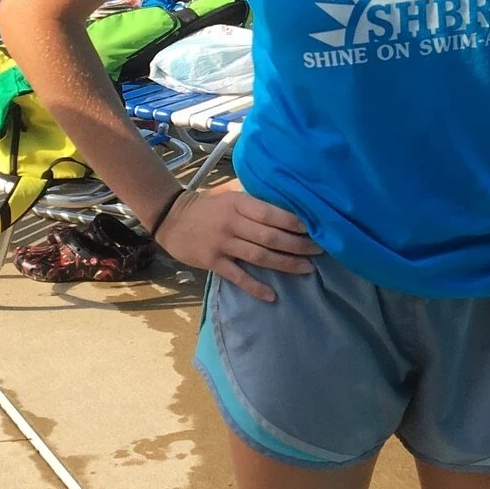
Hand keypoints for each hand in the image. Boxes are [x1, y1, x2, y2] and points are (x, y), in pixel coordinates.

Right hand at [157, 183, 320, 300]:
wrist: (170, 219)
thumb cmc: (206, 205)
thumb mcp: (228, 192)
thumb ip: (252, 195)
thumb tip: (283, 195)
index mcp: (238, 203)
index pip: (270, 213)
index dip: (293, 222)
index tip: (314, 228)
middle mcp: (232, 223)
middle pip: (269, 237)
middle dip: (297, 245)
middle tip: (319, 250)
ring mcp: (222, 243)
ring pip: (259, 256)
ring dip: (285, 264)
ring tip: (307, 268)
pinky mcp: (213, 262)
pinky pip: (238, 276)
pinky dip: (255, 287)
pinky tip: (272, 296)